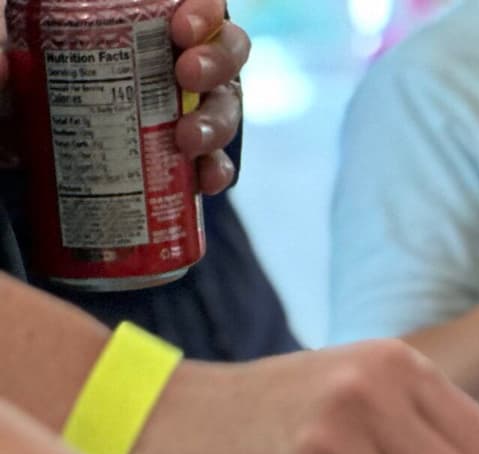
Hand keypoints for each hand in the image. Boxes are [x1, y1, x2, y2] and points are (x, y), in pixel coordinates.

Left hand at [1, 1, 247, 196]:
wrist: (20, 131)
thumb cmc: (25, 72)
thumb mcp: (13, 46)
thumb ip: (1, 45)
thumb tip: (2, 68)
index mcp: (146, 20)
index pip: (198, 5)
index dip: (205, 11)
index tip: (181, 29)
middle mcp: (175, 58)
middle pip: (226, 50)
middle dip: (217, 63)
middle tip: (187, 77)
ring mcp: (186, 106)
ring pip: (226, 106)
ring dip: (216, 123)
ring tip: (187, 140)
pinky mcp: (185, 154)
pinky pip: (216, 161)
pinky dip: (216, 172)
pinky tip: (204, 181)